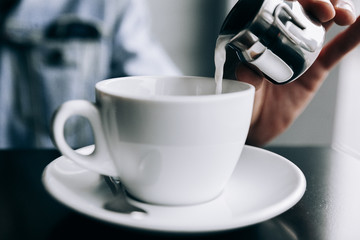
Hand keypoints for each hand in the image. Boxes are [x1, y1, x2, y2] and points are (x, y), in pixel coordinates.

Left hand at [236, 0, 358, 145]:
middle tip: (326, 11)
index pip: (279, 6)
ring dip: (339, 11)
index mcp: (259, 36)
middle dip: (320, 3)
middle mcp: (281, 38)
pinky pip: (337, 49)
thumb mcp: (239, 89)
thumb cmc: (242, 102)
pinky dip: (353, 36)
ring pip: (323, 23)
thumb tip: (247, 71)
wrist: (255, 126)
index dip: (296, 1)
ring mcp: (300, 52)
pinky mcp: (315, 68)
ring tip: (345, 15)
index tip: (303, 4)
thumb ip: (245, 79)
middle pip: (305, 9)